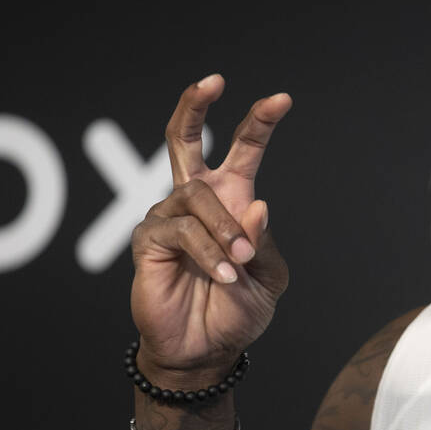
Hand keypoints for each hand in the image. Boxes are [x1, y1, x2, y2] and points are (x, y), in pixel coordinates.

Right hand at [130, 74, 291, 383]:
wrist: (207, 350)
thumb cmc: (237, 311)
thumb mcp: (267, 278)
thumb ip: (262, 242)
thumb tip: (256, 204)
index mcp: (233, 201)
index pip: (244, 151)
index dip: (260, 123)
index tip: (282, 99)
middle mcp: (196, 200)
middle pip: (184, 139)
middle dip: (195, 105)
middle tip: (214, 80)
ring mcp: (168, 215)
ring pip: (198, 195)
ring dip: (225, 230)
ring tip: (239, 265)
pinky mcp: (148, 239)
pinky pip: (181, 230)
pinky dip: (209, 253)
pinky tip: (223, 275)